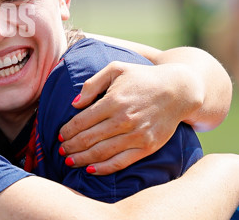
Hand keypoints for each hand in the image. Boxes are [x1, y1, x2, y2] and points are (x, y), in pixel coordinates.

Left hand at [57, 61, 200, 174]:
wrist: (178, 90)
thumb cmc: (142, 77)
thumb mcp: (116, 69)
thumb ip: (93, 84)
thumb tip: (74, 103)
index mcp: (113, 100)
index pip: (82, 121)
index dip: (68, 130)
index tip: (59, 135)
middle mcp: (124, 120)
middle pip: (89, 138)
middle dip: (71, 146)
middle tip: (60, 150)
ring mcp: (137, 135)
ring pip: (102, 152)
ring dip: (82, 159)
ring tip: (69, 161)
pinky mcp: (148, 147)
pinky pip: (121, 162)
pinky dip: (104, 168)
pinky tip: (91, 169)